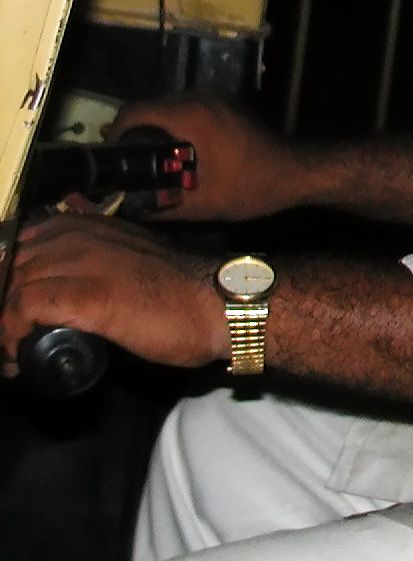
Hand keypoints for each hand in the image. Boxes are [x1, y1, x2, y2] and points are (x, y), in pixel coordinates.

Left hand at [0, 216, 223, 375]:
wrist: (219, 303)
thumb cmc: (179, 293)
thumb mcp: (128, 261)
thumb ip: (96, 262)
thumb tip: (61, 289)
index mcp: (86, 227)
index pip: (16, 246)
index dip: (7, 282)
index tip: (11, 317)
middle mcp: (78, 236)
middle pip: (8, 267)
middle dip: (2, 306)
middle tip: (9, 341)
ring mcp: (81, 262)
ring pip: (9, 287)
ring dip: (2, 326)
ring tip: (9, 354)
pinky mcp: (86, 294)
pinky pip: (22, 309)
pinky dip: (10, 336)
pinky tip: (17, 357)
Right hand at [110, 92, 306, 221]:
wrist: (297, 171)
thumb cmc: (251, 186)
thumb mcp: (203, 204)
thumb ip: (162, 207)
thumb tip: (129, 211)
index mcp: (190, 114)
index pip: (134, 111)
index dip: (114, 133)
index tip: (109, 158)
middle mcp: (199, 97)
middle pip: (149, 109)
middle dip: (134, 136)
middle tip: (128, 167)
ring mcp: (214, 97)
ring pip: (168, 109)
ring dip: (156, 133)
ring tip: (150, 165)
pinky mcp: (224, 103)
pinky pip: (187, 111)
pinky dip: (176, 129)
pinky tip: (177, 156)